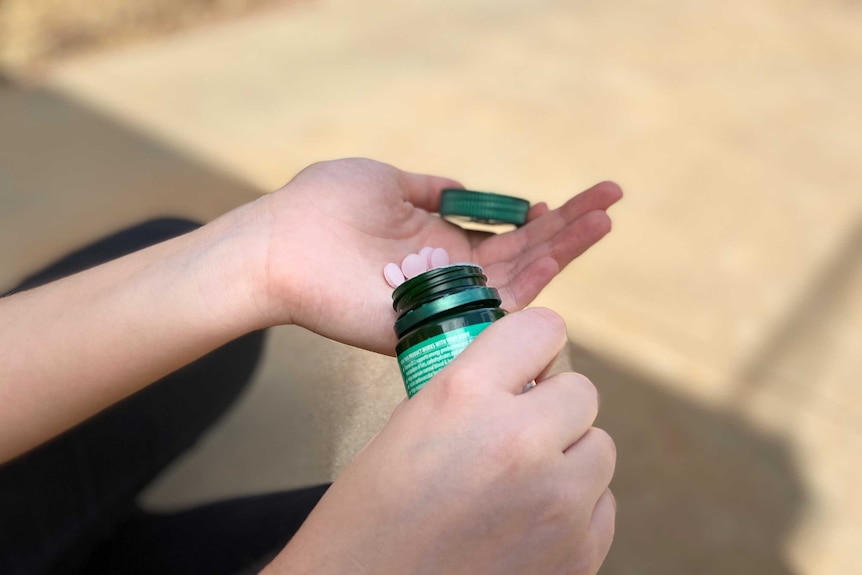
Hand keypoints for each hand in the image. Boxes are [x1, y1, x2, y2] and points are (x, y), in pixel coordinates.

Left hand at [250, 158, 621, 352]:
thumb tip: (461, 187)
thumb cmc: (321, 207)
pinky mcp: (435, 320)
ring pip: (520, 278)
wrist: (278, 244)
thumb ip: (428, 188)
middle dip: (569, 230)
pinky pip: (491, 308)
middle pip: (524, 255)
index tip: (570, 199)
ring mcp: (446, 299)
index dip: (541, 218)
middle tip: (612, 200)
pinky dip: (529, 281)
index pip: (504, 234)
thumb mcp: (382, 180)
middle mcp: (451, 274)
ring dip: (564, 248)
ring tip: (606, 216)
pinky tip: (561, 250)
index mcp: (439, 241)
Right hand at [264, 308, 616, 574]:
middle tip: (517, 430)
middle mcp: (518, 441)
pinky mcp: (578, 553)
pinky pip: (602, 504)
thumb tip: (522, 377)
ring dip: (567, 457)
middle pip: (580, 391)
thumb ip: (472, 390)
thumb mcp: (408, 427)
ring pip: (599, 448)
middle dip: (550, 407)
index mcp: (465, 396)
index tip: (527, 361)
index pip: (541, 330)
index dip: (532, 346)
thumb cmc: (370, 520)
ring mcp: (556, 502)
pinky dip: (575, 508)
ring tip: (521, 482)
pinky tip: (530, 521)